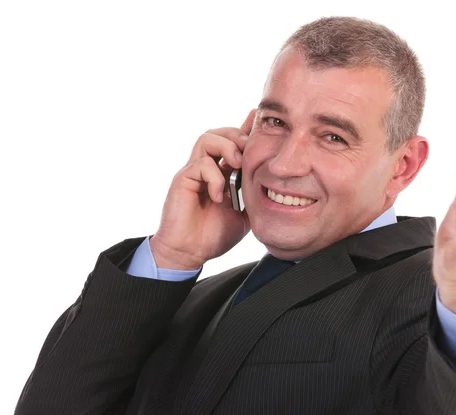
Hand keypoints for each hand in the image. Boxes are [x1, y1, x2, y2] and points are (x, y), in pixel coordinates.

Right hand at [150, 109, 256, 269]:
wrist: (189, 253)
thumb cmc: (213, 236)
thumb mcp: (244, 216)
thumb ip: (253, 199)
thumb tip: (273, 189)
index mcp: (222, 173)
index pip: (233, 144)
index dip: (247, 130)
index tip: (261, 121)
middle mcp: (206, 168)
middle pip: (219, 132)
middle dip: (238, 135)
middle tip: (250, 151)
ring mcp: (193, 172)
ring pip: (207, 138)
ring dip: (227, 147)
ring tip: (237, 165)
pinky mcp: (183, 180)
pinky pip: (201, 165)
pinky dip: (215, 178)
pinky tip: (220, 197)